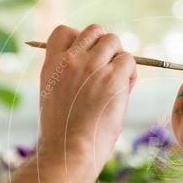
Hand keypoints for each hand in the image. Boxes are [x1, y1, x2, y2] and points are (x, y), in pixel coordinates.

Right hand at [37, 24, 136, 171]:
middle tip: (107, 72)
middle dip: (105, 47)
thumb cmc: (64, 135)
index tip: (87, 59)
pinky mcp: (112, 78)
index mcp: (51, 65)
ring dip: (119, 59)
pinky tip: (124, 92)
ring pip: (114, 41)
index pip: (65, 31)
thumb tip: (94, 65)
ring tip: (117, 83)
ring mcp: (91, 67)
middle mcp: (70, 60)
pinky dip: (131, 74)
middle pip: (94, 31)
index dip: (80, 40)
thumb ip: (67, 76)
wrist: (69, 151)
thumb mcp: (54, 96)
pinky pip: (130, 61)